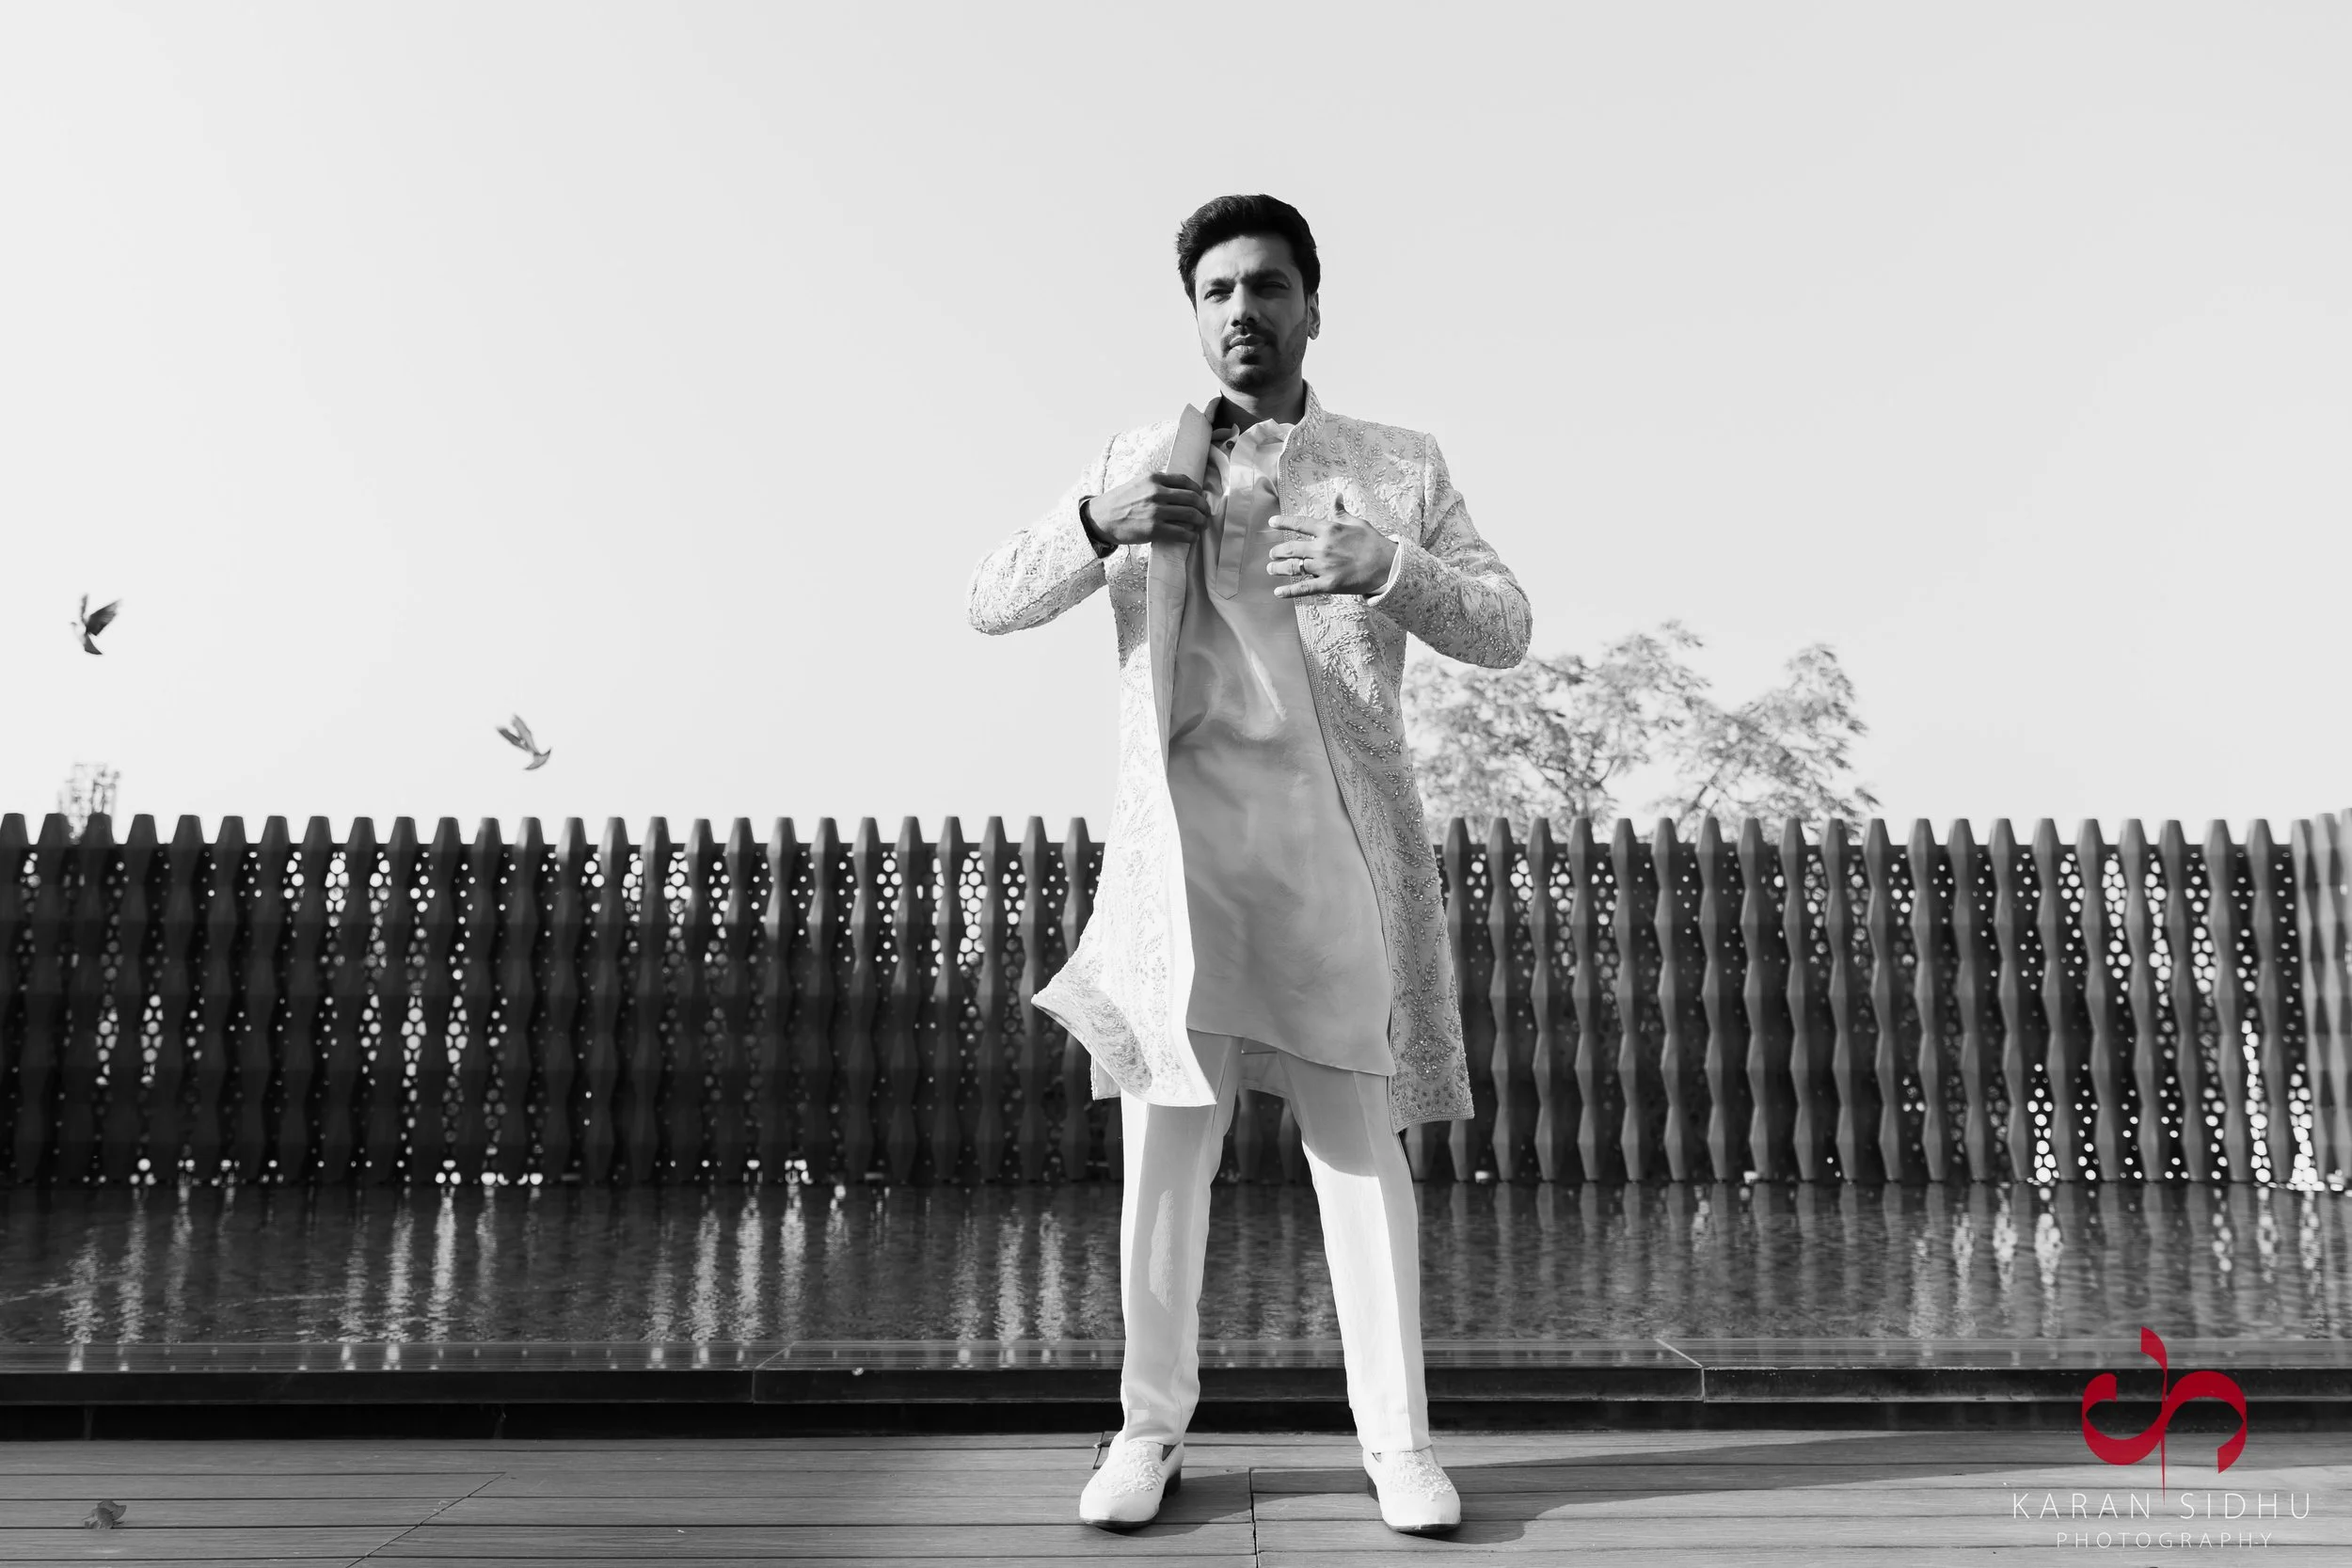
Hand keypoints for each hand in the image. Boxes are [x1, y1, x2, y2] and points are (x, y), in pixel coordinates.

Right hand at [1082, 472, 1212, 546]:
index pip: (1185, 481)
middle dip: (1203, 507)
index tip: (1201, 497)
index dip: (1198, 490)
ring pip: (1190, 515)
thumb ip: (1157, 484)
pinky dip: (1191, 536)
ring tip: (1201, 525)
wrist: (1101, 518)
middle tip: (1206, 513)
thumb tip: (1180, 490)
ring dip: (1200, 521)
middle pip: (1192, 498)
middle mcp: (1157, 492)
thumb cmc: (1119, 501)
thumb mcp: (1138, 483)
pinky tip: (1192, 537)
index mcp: (1154, 478)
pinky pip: (1181, 532)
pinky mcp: (1154, 529)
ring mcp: (1156, 511)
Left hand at [1266, 505, 1398, 597]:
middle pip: (1291, 548)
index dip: (1283, 522)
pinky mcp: (1328, 584)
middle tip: (1272, 554)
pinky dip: (1288, 591)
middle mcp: (1322, 547)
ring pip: (1294, 567)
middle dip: (1277, 552)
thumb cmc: (1373, 542)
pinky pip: (1304, 588)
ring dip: (1278, 568)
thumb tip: (1337, 496)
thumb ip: (1341, 512)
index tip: (1271, 522)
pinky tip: (1277, 592)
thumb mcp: (1358, 522)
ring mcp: (1324, 567)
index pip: (1300, 523)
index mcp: (1329, 529)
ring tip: (1271, 569)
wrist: (1388, 565)